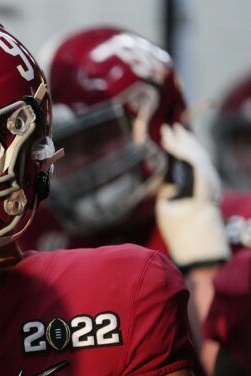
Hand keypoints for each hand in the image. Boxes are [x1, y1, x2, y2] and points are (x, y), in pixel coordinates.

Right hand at [155, 123, 230, 267]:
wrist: (199, 247)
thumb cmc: (178, 230)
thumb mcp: (165, 208)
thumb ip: (167, 187)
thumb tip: (167, 174)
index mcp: (197, 183)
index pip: (187, 156)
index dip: (175, 143)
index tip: (164, 133)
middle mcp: (209, 181)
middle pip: (198, 153)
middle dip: (184, 139)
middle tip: (171, 127)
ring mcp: (213, 185)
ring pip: (204, 158)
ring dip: (191, 145)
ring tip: (180, 134)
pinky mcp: (212, 191)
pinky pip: (205, 165)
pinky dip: (196, 155)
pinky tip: (188, 152)